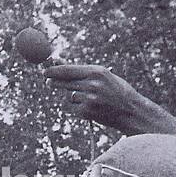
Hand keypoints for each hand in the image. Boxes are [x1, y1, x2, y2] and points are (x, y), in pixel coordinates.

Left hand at [43, 64, 175, 134]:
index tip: (44, 72)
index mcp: (97, 72)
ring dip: (73, 97)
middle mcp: (92, 84)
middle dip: (55, 82)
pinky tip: (92, 108)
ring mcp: (88, 99)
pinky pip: (73, 107)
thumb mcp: (104, 77)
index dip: (54, 71)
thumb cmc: (117, 91)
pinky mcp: (86, 112)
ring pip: (69, 96)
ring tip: (91, 98)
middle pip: (64, 83)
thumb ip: (84, 73)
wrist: (131, 111)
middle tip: (48, 82)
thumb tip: (60, 65)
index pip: (68, 70)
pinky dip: (78, 108)